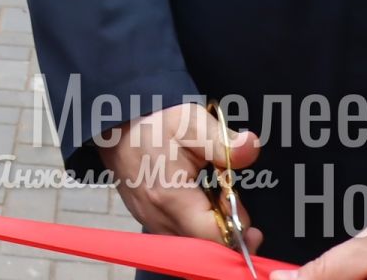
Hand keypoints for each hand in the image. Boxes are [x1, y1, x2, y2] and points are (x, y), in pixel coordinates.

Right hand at [96, 103, 265, 256]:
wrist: (115, 123)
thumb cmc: (153, 122)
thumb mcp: (192, 123)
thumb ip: (222, 141)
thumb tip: (250, 147)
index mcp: (170, 197)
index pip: (213, 237)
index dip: (238, 233)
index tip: (250, 219)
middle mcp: (157, 217)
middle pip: (204, 244)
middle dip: (226, 228)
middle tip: (230, 198)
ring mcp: (149, 220)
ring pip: (191, 242)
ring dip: (210, 226)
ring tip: (213, 195)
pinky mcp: (146, 218)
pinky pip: (178, 234)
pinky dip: (194, 223)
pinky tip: (197, 200)